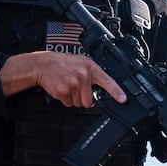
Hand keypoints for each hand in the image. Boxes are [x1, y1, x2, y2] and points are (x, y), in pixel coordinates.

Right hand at [0, 51, 126, 106]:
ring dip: (73, 99)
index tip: (123, 99)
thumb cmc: (62, 64)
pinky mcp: (63, 91)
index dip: (116, 92)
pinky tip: (61, 88)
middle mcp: (83, 75)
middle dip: (83, 99)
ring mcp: (73, 83)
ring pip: (78, 103)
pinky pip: (68, 103)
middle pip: (90, 100)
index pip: (107, 81)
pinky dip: (64, 99)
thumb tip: (103, 87)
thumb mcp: (81, 62)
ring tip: (67, 86)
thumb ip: (92, 73)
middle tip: (76, 89)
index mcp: (90, 67)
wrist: (43, 64)